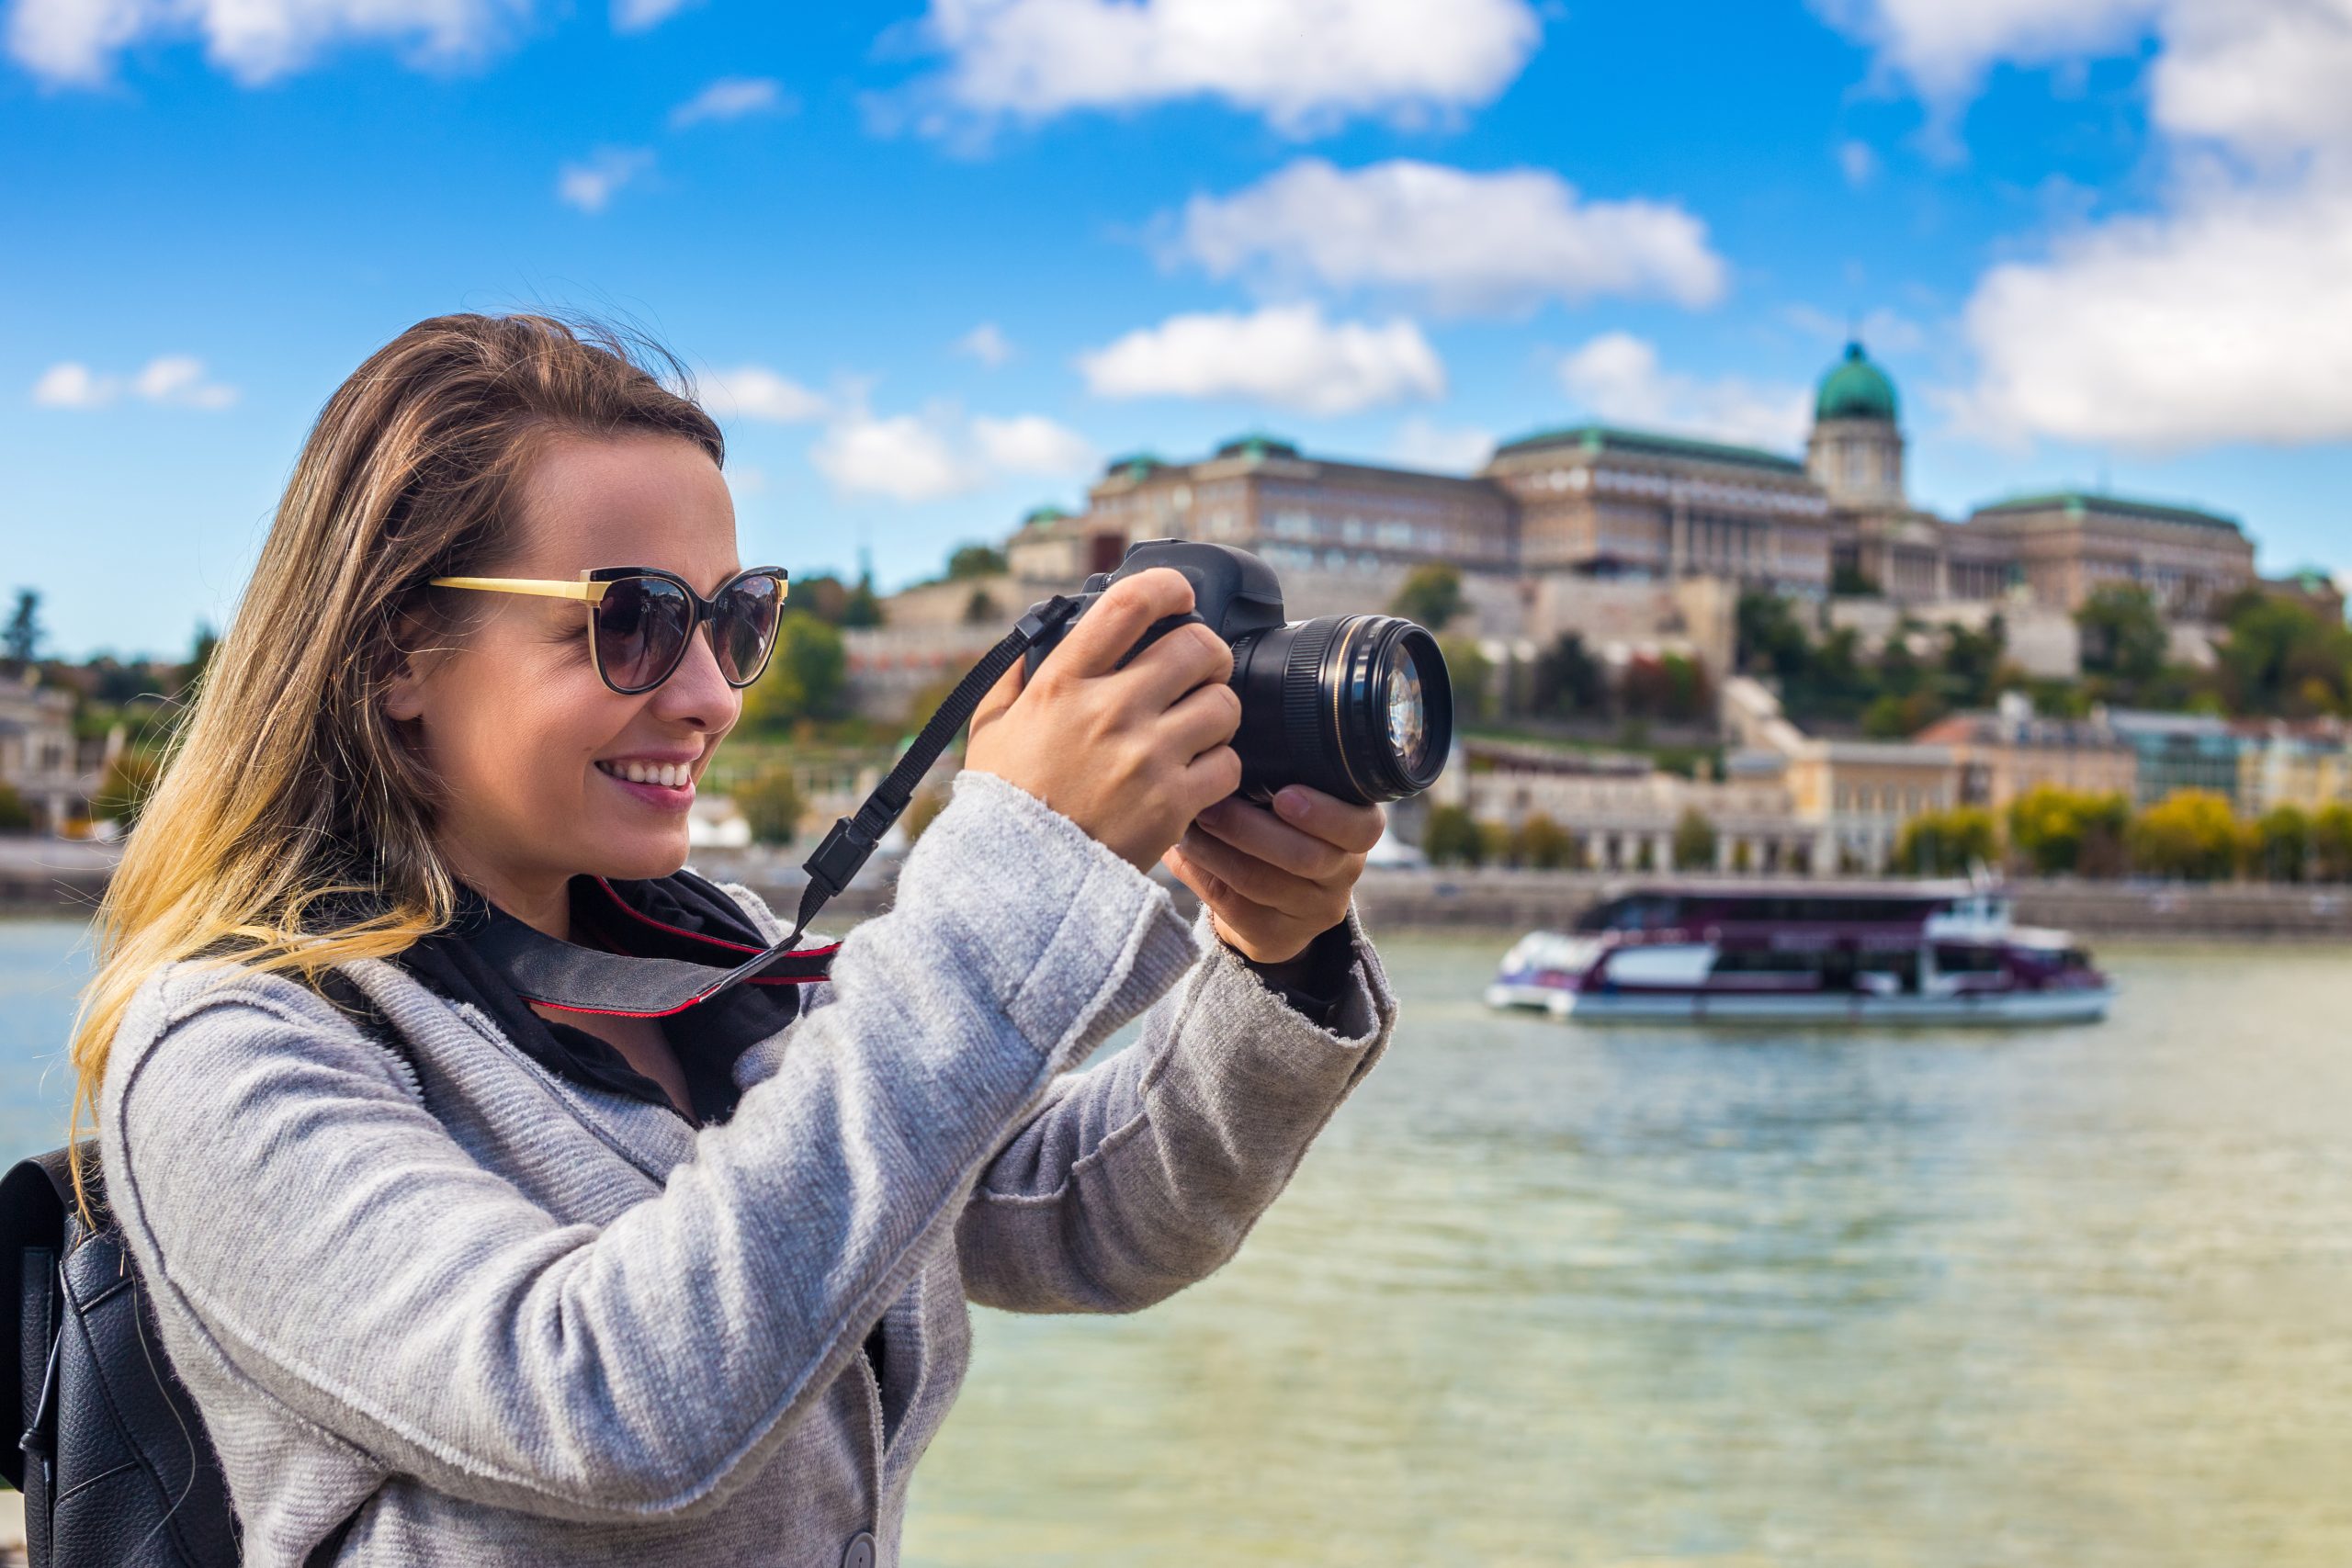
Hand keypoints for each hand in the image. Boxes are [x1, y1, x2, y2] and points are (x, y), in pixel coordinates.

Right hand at [966, 567, 1242, 870]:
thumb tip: (1042, 632)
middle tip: (1201, 668)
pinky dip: (1220, 767)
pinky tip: (1196, 773)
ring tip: (1198, 725)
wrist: (1020, 881)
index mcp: (1064, 684)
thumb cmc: (1006, 801)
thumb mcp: (991, 726)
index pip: (1129, 605)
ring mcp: (1146, 757)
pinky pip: (1229, 764)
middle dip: (1208, 652)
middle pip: (1198, 647)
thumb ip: (1017, 672)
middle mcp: (1110, 711)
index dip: (1167, 587)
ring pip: (1224, 704)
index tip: (1179, 594)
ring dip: (1217, 710)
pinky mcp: (1174, 804)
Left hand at [1163, 786, 1384, 963]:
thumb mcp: (1297, 801)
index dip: (1324, 813)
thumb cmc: (1282, 826)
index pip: (1361, 827)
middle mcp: (1344, 874)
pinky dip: (1200, 873)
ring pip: (1259, 881)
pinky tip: (1181, 851)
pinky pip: (1232, 905)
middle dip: (1249, 828)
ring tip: (1188, 822)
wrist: (1273, 899)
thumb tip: (1229, 743)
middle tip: (1212, 805)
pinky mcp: (1276, 937)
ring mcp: (1312, 911)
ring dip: (1215, 848)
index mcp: (1358, 832)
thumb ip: (1282, 776)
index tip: (1283, 795)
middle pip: (1305, 857)